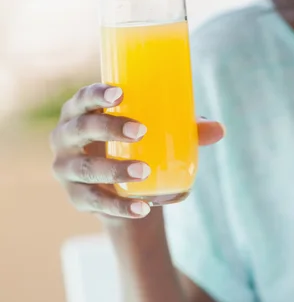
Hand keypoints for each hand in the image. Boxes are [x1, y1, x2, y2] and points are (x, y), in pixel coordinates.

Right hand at [51, 83, 223, 219]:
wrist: (122, 191)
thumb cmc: (137, 148)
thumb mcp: (157, 136)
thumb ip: (186, 130)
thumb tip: (219, 129)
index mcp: (80, 112)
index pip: (82, 98)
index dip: (96, 94)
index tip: (120, 93)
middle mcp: (65, 138)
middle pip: (80, 129)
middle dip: (109, 128)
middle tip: (141, 131)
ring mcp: (66, 169)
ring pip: (86, 168)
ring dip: (115, 169)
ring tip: (144, 172)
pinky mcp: (77, 197)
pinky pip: (96, 202)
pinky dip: (120, 206)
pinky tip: (142, 208)